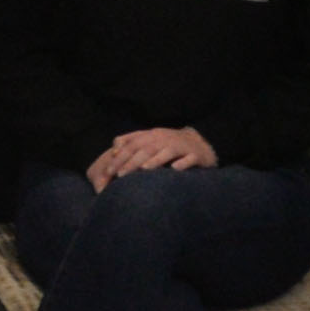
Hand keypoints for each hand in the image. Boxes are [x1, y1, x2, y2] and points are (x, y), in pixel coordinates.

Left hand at [90, 126, 215, 180]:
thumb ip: (132, 141)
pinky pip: (189, 159)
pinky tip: (175, 169)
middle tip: (120, 175)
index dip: (120, 156)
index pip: (132, 144)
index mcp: (152, 135)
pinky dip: (182, 163)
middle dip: (132, 161)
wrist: (201, 142)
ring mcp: (181, 146)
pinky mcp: (196, 154)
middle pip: (146, 149)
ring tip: (143, 169)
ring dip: (155, 161)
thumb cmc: (170, 144)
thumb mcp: (151, 139)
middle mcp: (165, 139)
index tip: (108, 170)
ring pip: (166, 152)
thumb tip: (114, 148)